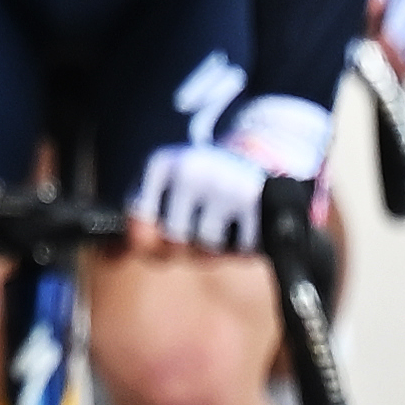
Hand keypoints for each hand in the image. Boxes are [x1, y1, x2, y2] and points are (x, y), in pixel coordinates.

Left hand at [131, 92, 334, 255]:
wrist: (263, 156)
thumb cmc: (202, 190)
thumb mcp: (166, 198)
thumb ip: (142, 229)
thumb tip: (141, 242)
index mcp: (160, 164)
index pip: (140, 220)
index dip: (155, 229)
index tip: (168, 215)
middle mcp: (189, 168)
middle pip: (174, 237)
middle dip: (189, 241)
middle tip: (203, 220)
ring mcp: (222, 182)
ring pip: (208, 246)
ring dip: (217, 244)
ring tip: (225, 220)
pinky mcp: (253, 199)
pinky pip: (240, 248)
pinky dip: (243, 247)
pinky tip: (244, 225)